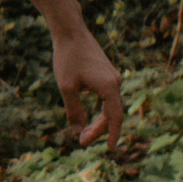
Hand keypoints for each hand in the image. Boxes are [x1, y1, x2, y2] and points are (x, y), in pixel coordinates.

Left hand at [54, 23, 123, 145]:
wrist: (71, 32)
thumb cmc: (67, 58)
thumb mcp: (66, 87)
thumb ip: (74, 111)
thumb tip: (77, 131)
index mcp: (109, 87)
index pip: (115, 117)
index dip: (111, 134)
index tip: (109, 150)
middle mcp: (115, 82)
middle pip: (111, 114)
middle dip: (98, 129)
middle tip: (81, 142)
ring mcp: (112, 77)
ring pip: (109, 106)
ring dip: (98, 120)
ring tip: (83, 133)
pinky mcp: (106, 74)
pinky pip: (106, 97)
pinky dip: (99, 109)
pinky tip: (89, 117)